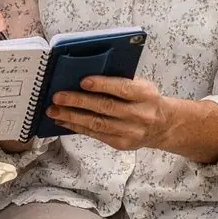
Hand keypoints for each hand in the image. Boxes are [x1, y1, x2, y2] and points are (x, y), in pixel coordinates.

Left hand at [48, 75, 217, 163]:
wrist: (163, 126)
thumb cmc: (146, 99)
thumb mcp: (142, 85)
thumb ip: (120, 80)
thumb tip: (86, 74)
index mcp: (145, 95)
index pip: (123, 89)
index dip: (103, 85)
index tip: (83, 81)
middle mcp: (139, 115)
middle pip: (105, 108)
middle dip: (78, 102)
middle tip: (58, 96)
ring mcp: (130, 132)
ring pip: (97, 124)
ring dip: (72, 117)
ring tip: (54, 110)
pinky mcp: (121, 144)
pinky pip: (95, 135)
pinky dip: (77, 127)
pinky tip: (63, 120)